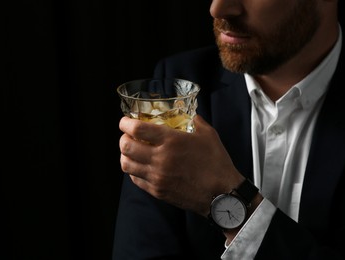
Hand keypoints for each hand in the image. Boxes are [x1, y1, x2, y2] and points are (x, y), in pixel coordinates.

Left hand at [119, 115, 244, 216]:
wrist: (221, 194)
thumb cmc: (216, 163)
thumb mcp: (208, 135)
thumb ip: (196, 122)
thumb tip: (190, 116)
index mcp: (171, 141)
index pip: (137, 129)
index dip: (125, 123)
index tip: (125, 121)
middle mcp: (160, 159)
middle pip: (126, 147)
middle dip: (123, 138)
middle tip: (127, 136)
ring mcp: (157, 177)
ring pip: (126, 165)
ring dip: (125, 155)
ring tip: (131, 152)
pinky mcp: (157, 191)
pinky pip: (135, 179)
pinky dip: (133, 171)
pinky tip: (140, 166)